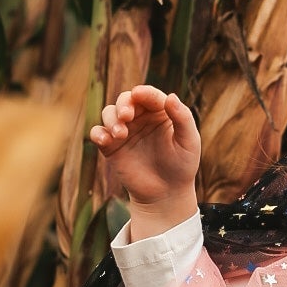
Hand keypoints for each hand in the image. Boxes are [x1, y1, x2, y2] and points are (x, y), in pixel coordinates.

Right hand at [90, 84, 200, 211]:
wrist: (167, 193)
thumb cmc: (182, 165)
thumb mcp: (189, 141)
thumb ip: (183, 118)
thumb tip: (171, 96)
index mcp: (160, 112)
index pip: (150, 96)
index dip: (144, 93)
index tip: (138, 94)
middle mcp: (140, 118)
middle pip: (126, 100)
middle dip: (123, 104)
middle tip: (126, 116)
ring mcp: (125, 131)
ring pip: (109, 113)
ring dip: (111, 118)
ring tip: (120, 134)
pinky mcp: (111, 146)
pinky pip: (98, 133)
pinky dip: (97, 133)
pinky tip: (104, 140)